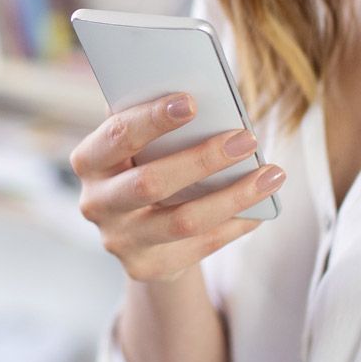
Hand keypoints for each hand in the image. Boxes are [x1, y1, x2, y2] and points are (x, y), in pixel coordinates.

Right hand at [70, 94, 285, 283]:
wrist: (135, 229)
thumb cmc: (144, 164)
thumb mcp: (138, 143)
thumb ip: (155, 120)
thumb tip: (205, 94)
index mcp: (89, 161)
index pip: (117, 136)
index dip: (152, 119)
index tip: (192, 101)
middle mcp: (96, 204)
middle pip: (150, 184)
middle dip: (202, 159)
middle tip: (247, 139)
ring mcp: (120, 241)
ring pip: (183, 221)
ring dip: (233, 196)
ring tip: (271, 175)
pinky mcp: (148, 267)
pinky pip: (200, 246)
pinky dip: (235, 224)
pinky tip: (262, 208)